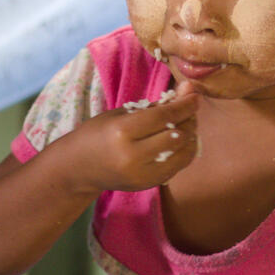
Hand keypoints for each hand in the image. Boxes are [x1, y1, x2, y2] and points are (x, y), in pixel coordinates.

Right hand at [58, 82, 199, 193]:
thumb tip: (188, 90)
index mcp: (122, 132)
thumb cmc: (99, 133)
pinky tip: (180, 141)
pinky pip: (177, 167)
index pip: (163, 116)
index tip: (195, 96)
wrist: (79, 167)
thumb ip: (156, 105)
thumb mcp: (123, 113)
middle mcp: (133, 156)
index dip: (184, 105)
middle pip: (176, 136)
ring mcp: (141, 174)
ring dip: (190, 137)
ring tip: (186, 125)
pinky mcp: (148, 184)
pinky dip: (184, 152)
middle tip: (190, 110)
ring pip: (182, 154)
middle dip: (189, 120)